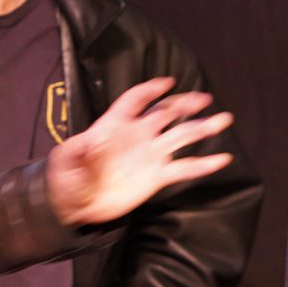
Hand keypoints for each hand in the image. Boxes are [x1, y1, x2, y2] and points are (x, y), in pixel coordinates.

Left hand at [45, 76, 234, 226]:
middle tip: (203, 98)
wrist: (76, 204)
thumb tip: (91, 142)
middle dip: (184, 103)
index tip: (166, 83)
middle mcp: (137, 135)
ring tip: (223, 120)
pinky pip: (184, 169)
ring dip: (201, 127)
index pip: (135, 100)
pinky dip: (203, 165)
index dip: (150, 90)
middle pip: (165, 113)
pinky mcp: (157, 177)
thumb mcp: (64, 159)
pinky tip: (221, 159)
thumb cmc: (67, 176)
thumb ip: (76, 148)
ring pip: (180, 136)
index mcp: (115, 125)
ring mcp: (150, 155)